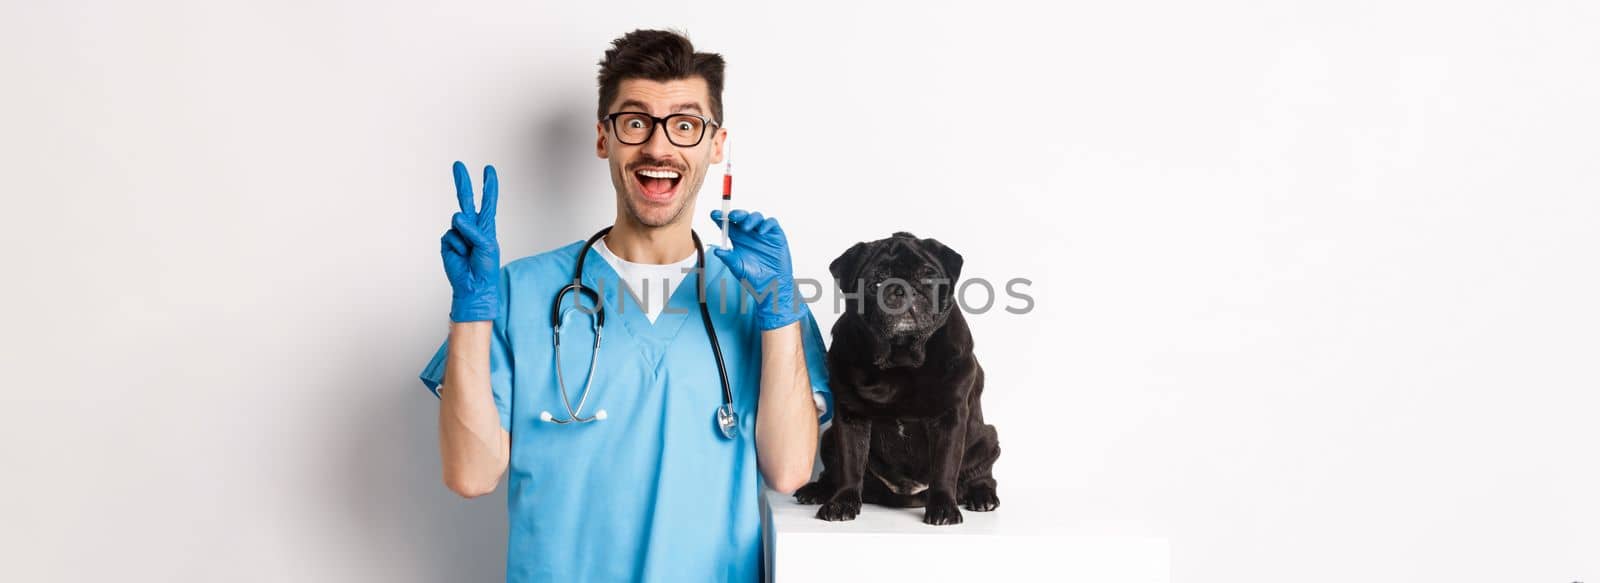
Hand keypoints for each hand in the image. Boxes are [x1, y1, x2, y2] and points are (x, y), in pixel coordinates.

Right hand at [440, 161, 500, 321]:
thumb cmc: (485, 267)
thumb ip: (473, 229)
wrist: (473, 286)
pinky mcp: (447, 242)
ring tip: (470, 252)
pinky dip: (456, 246)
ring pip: (457, 221)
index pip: (488, 201)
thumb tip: (456, 216)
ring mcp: (458, 233)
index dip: (488, 185)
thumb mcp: (486, 246)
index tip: (489, 169)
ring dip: (465, 237)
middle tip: (458, 164)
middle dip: (463, 182)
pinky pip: (450, 236)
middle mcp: (471, 227)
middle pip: (466, 199)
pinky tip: (460, 255)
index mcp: (486, 226)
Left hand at [710, 209, 800, 330]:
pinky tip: (761, 232)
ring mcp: (763, 233)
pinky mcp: (776, 235)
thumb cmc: (752, 277)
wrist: (771, 286)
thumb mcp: (737, 268)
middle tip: (731, 216)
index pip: (727, 224)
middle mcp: (749, 233)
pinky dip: (766, 224)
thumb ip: (728, 259)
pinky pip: (771, 223)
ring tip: (745, 227)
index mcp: (737, 239)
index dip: (720, 217)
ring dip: (750, 219)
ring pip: (756, 217)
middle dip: (736, 214)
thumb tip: (716, 251)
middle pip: (741, 217)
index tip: (713, 214)